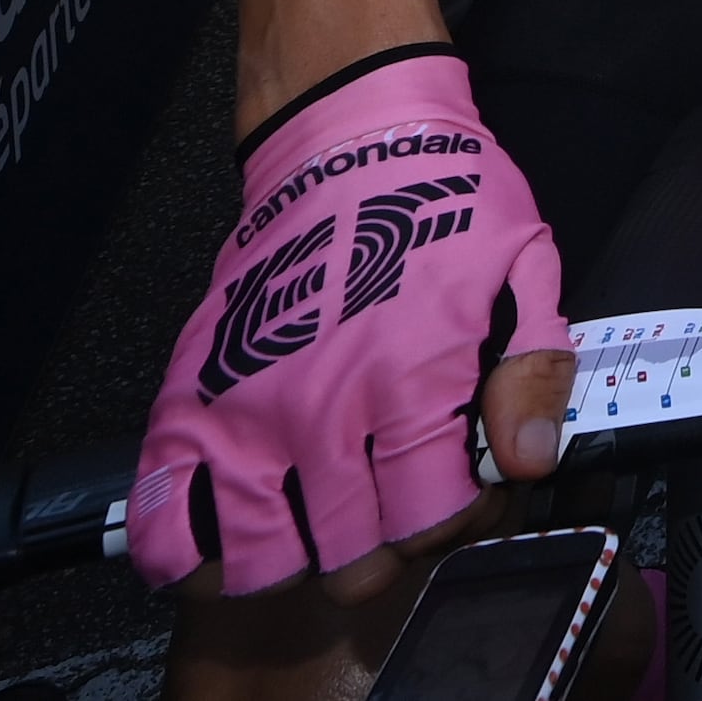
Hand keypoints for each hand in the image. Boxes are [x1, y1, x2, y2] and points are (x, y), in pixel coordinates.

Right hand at [130, 52, 567, 598]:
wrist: (343, 136)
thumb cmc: (442, 201)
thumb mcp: (524, 267)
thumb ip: (532, 369)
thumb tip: (529, 459)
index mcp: (412, 382)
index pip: (433, 522)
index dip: (455, 521)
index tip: (457, 488)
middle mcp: (325, 411)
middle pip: (352, 559)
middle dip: (383, 551)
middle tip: (389, 506)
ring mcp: (248, 411)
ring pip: (261, 560)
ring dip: (296, 564)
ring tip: (319, 529)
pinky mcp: (191, 400)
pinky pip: (169, 517)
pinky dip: (190, 555)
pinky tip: (226, 545)